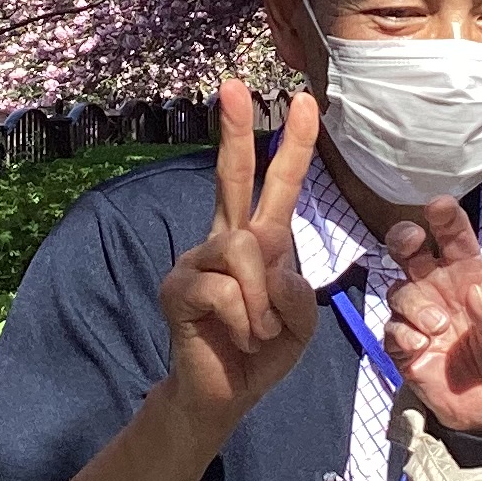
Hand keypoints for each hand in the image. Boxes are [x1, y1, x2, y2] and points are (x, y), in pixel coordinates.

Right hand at [155, 80, 323, 444]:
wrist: (224, 396)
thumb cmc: (262, 352)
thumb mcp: (299, 322)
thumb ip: (295, 290)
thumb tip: (267, 265)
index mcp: (260, 241)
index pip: (276, 184)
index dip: (291, 144)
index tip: (304, 100)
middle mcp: (223, 240)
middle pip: (231, 175)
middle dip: (236, 129)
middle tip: (235, 84)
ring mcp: (195, 260)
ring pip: (244, 250)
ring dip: (264, 301)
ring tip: (256, 330)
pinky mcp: (177, 287)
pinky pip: (226, 290)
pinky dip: (246, 319)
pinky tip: (235, 335)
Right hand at [379, 193, 481, 435]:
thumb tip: (475, 292)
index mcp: (472, 278)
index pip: (455, 240)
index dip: (446, 220)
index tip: (439, 205)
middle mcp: (441, 292)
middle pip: (411, 252)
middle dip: (404, 238)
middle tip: (412, 241)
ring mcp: (421, 320)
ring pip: (398, 290)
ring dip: (413, 303)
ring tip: (438, 328)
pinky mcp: (407, 351)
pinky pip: (391, 331)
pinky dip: (402, 334)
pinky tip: (421, 347)